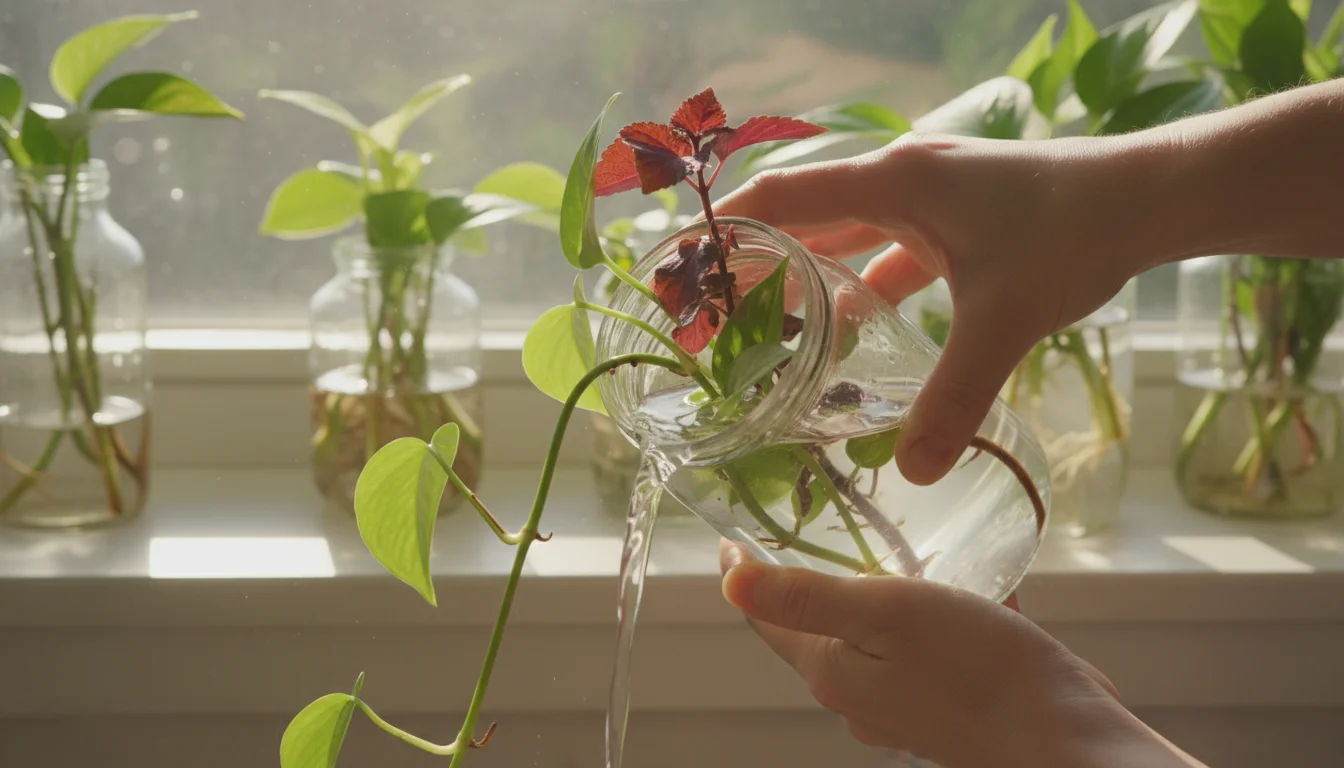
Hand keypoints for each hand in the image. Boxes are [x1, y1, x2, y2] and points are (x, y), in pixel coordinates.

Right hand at [713, 133, 1152, 485]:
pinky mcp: (956, 216)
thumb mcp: (1003, 319)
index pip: (781, 197)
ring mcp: (929, 195)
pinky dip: (862, 283)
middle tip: (710, 311)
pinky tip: (851, 326)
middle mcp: (900, 179)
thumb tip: (917, 472)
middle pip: (803, 214)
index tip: (674, 264)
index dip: (723, 230)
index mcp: (893, 182)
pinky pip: (888, 248)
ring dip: (807, 272)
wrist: (1149, 196)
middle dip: (755, 260)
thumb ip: (955, 395)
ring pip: (845, 231)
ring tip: (766, 322)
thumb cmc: (1072, 234)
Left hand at [718, 541, 1207, 767]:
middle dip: (811, 581)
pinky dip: (934, 616)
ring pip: (874, 638)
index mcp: (830, 670)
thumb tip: (729, 583)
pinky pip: (926, 650)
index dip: (747, 571)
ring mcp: (903, 705)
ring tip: (894, 550)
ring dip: (877, 597)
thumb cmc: (974, 669)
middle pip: (816, 628)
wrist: (1062, 736)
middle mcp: (858, 694)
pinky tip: (966, 587)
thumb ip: (808, 596)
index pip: (767, 616)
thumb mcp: (884, 611)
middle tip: (812, 529)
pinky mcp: (947, 705)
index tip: (734, 535)